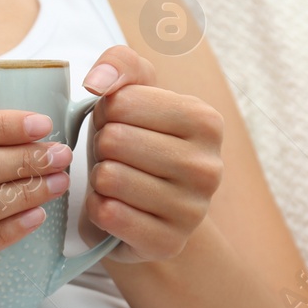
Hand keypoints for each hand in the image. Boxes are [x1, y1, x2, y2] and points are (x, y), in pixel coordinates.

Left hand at [77, 45, 223, 262]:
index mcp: (206, 121)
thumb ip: (118, 64)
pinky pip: (108, 215)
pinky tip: (114, 206)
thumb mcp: (135, 92)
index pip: (122, 102)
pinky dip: (98, 208)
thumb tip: (98, 81)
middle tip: (115, 156)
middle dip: (101, 145)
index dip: (107, 112)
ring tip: (116, 180)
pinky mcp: (168, 243)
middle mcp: (209, 166)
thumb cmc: (139, 139)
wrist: (153, 208)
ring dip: (98, 178)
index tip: (121, 124)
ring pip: (109, 178)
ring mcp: (193, 210)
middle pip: (114, 140)